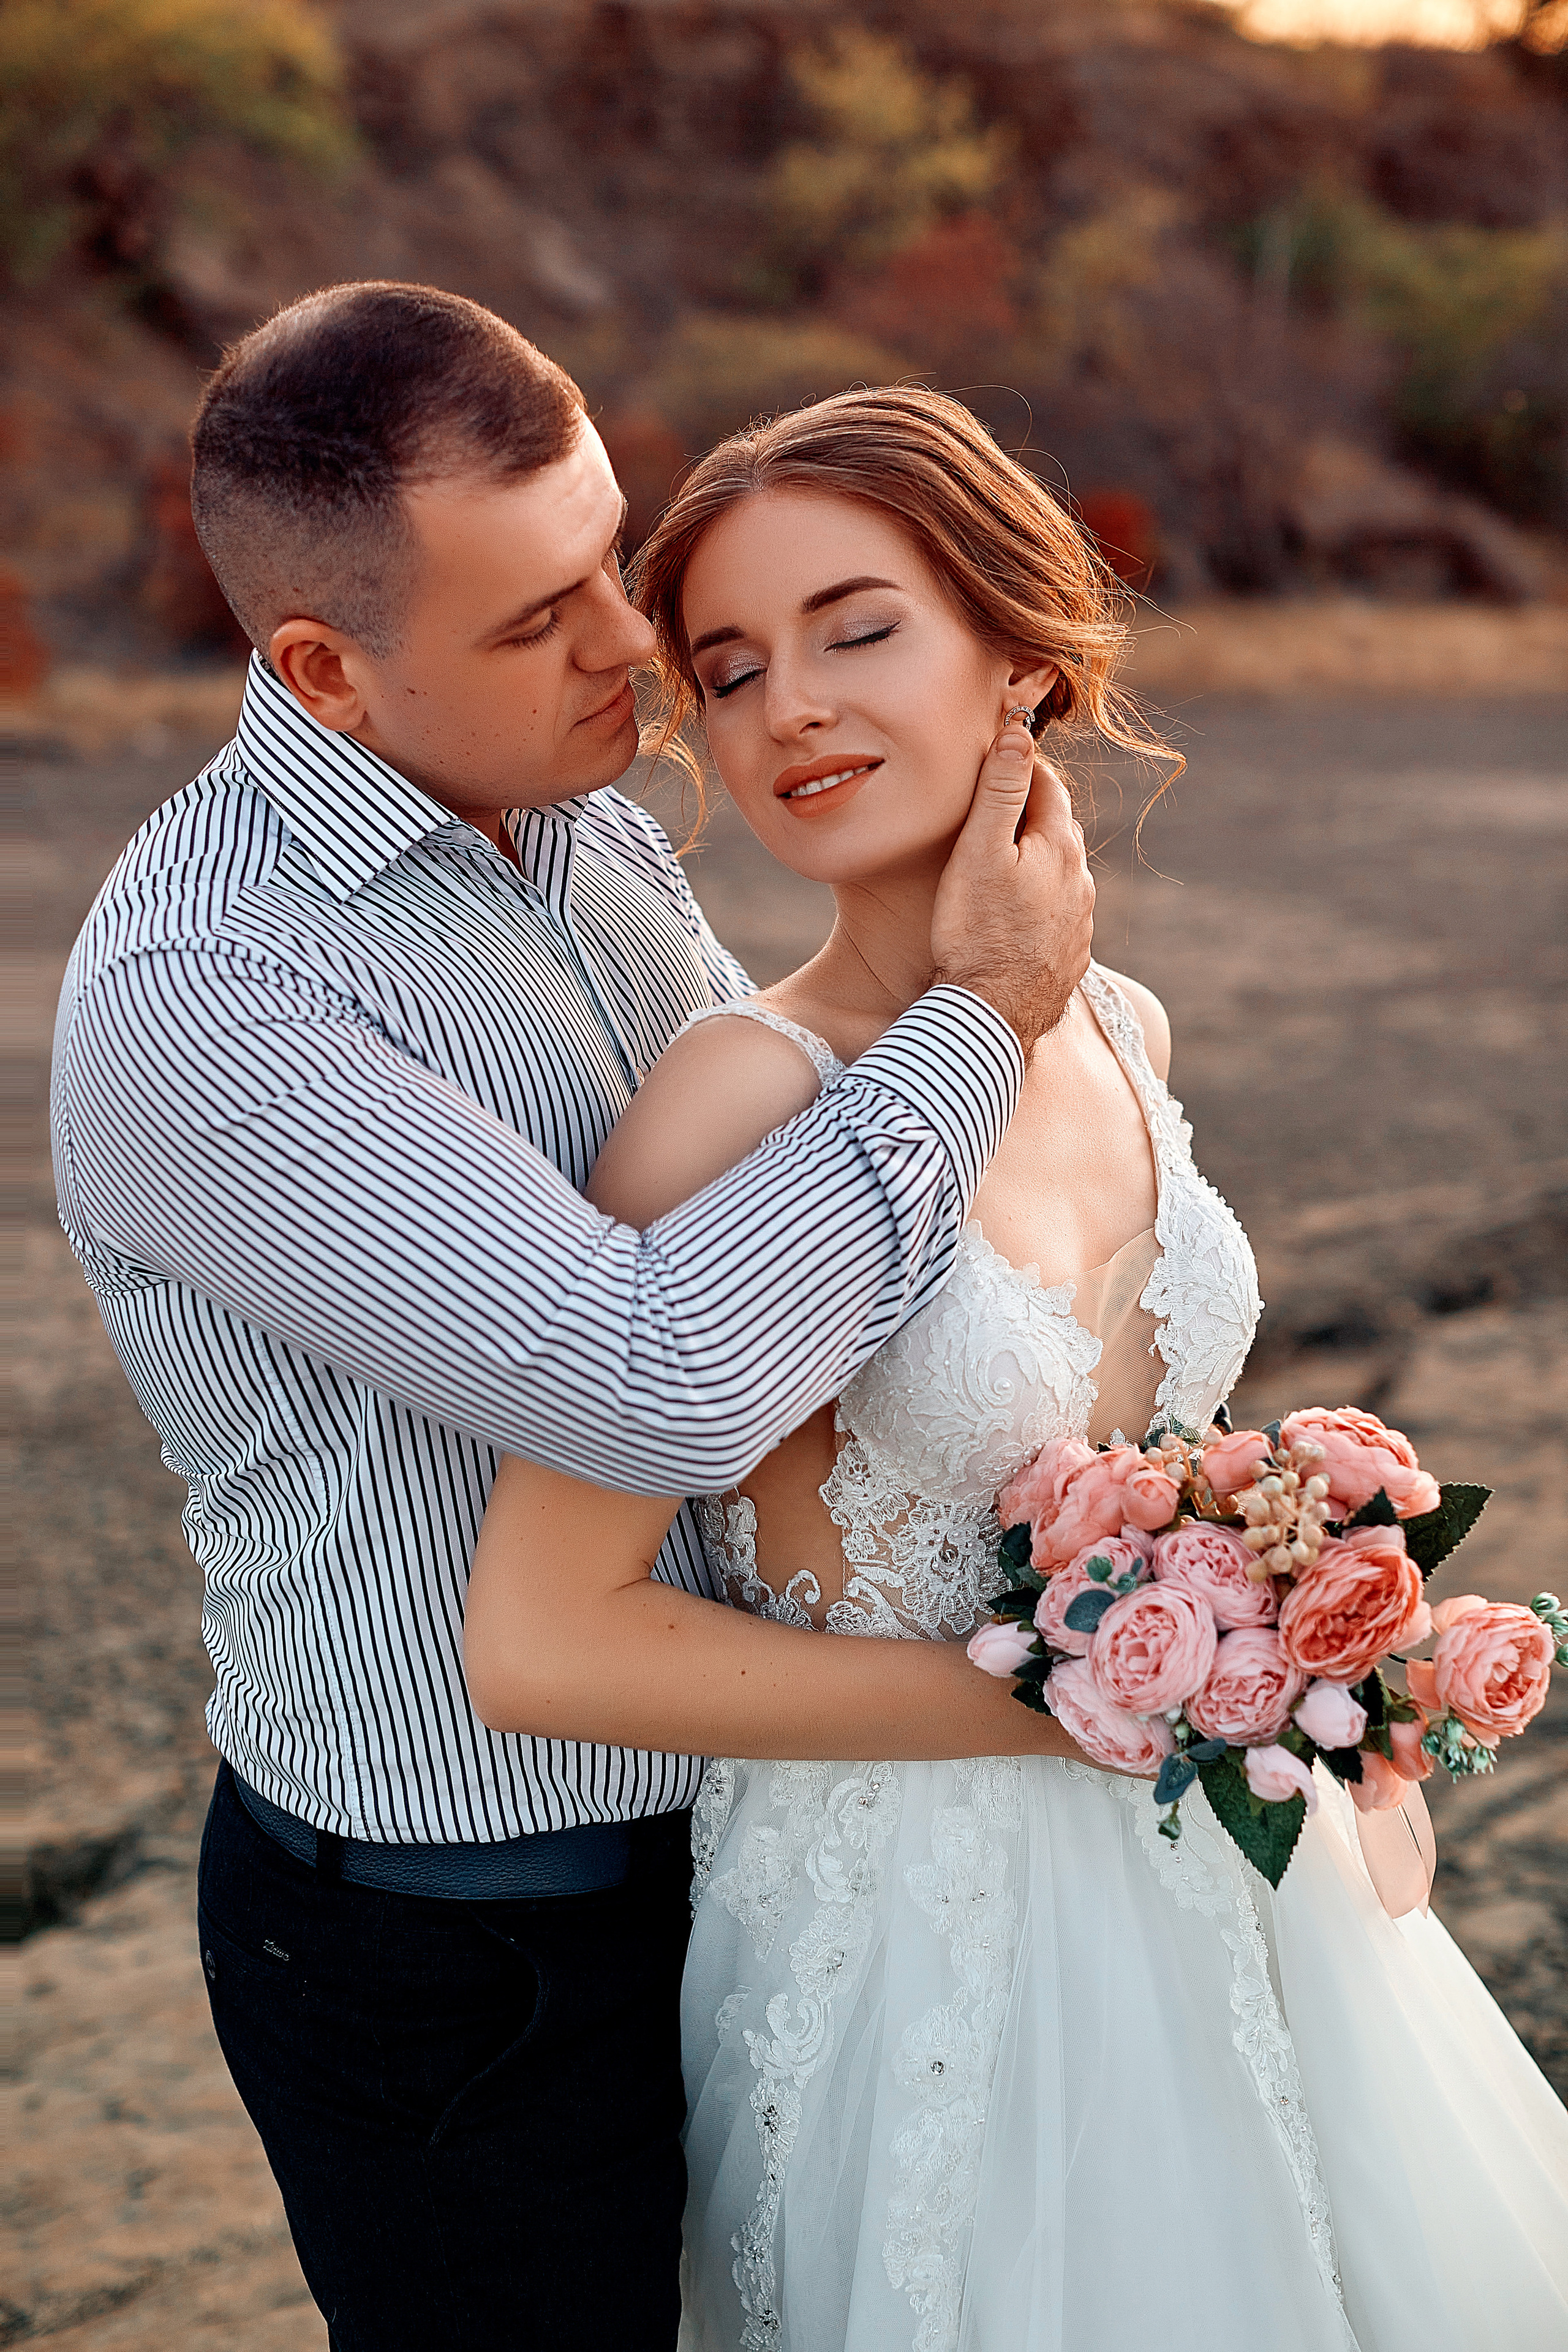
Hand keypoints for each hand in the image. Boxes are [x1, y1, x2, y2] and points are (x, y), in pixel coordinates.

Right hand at [930, 723, 1093, 1049]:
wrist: (994, 1016)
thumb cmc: (977, 932)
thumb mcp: (979, 851)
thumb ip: (1000, 789)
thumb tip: (1017, 732)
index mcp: (1060, 846)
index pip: (1047, 785)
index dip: (1019, 768)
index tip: (996, 760)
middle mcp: (1080, 881)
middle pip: (1056, 828)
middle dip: (1029, 813)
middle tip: (992, 810)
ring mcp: (1080, 922)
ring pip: (1060, 874)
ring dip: (1035, 862)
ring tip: (998, 866)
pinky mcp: (1071, 957)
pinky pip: (1057, 915)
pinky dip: (1038, 904)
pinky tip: (1014, 918)